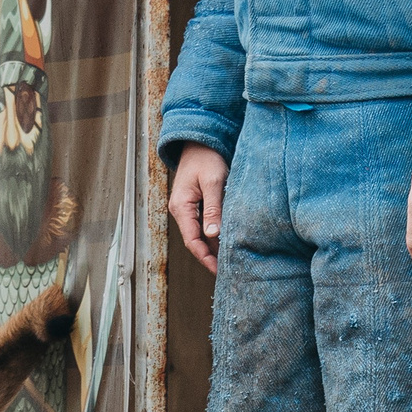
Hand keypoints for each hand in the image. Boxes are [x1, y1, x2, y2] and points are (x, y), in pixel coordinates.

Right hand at [168, 147, 228, 273]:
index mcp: (181, 207)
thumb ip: (213, 208)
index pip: (192, 240)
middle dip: (209, 257)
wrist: (200, 141)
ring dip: (213, 247)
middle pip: (195, 240)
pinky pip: (204, 224)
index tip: (218, 270)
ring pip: (200, 234)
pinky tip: (227, 241)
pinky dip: (214, 235)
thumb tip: (213, 235)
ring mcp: (187, 208)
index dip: (205, 257)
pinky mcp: (196, 204)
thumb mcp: (213, 181)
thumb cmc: (206, 158)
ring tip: (230, 260)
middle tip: (228, 271)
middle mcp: (181, 210)